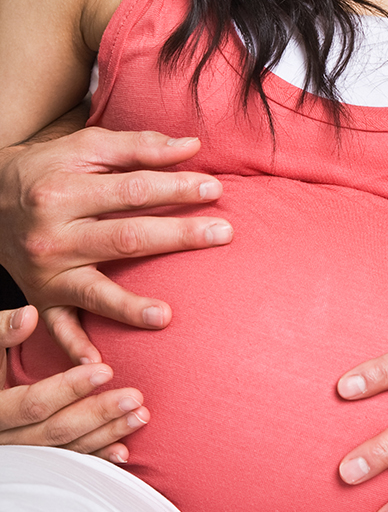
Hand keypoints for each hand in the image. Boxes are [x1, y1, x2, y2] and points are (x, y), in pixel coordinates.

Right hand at [0, 126, 231, 362]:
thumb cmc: (49, 170)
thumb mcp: (86, 147)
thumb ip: (139, 146)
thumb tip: (192, 147)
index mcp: (65, 192)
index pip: (133, 190)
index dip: (176, 188)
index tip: (215, 188)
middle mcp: (53, 235)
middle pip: (125, 238)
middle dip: (178, 236)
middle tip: (223, 234)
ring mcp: (46, 272)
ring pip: (93, 292)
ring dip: (129, 307)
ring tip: (166, 317)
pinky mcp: (40, 299)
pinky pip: (58, 328)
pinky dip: (75, 348)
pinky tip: (100, 364)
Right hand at [0, 304, 148, 459]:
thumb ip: (3, 331)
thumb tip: (29, 315)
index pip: (35, 403)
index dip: (70, 388)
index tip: (106, 370)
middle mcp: (7, 437)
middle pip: (56, 429)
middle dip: (98, 413)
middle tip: (135, 396)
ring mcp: (23, 451)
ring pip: (67, 449)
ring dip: (106, 434)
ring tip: (140, 415)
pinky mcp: (38, 457)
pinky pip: (69, 462)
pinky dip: (97, 457)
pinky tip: (124, 450)